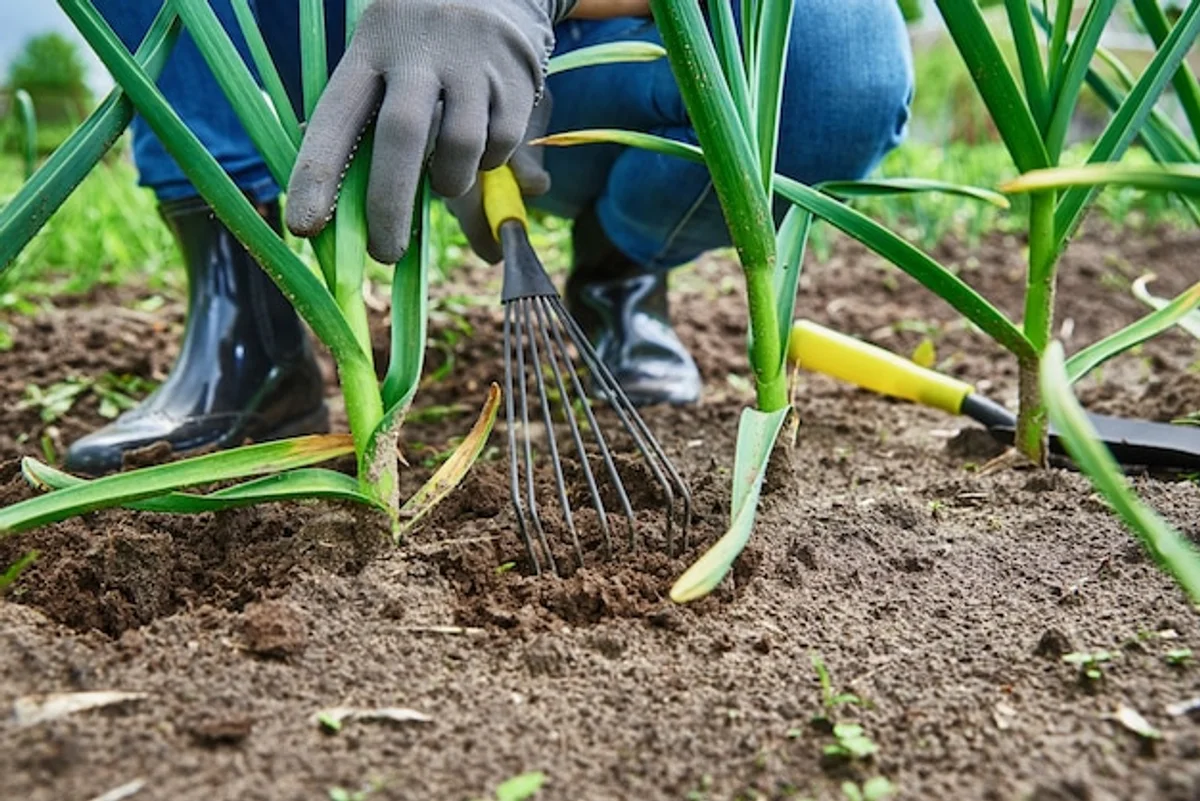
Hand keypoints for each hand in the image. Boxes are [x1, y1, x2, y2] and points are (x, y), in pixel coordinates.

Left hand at [285, 0, 567, 263]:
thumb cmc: (423, 49)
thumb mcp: (387, 69)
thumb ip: (373, 137)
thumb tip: (366, 224)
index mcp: (370, 49)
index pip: (336, 116)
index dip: (318, 174)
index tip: (306, 227)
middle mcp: (419, 49)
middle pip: (402, 136)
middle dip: (390, 205)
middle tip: (385, 254)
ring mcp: (471, 61)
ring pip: (460, 148)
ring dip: (449, 182)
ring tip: (445, 181)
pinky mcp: (515, 76)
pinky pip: (500, 143)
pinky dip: (489, 161)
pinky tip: (482, 147)